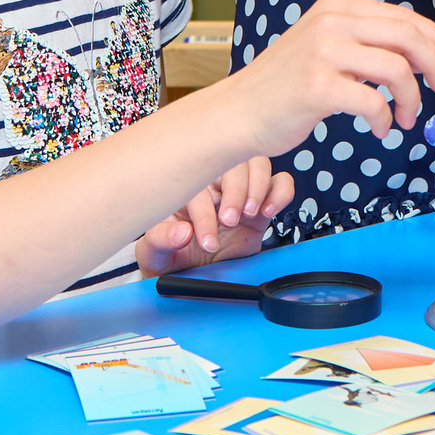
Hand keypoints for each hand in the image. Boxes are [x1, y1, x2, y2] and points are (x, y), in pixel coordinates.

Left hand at [136, 155, 294, 274]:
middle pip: (230, 160)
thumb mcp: (154, 255)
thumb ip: (160, 242)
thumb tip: (181, 232)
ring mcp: (239, 190)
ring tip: (249, 213)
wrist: (192, 274)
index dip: (205, 214)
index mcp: (183, 189)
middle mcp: (211, 183)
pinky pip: (280, 182)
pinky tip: (268, 211)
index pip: (198, 186)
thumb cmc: (170, 258)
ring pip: (257, 164)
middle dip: (234, 191)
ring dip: (257, 187)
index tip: (208, 241)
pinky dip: (280, 192)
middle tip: (230, 222)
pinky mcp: (261, 203)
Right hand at [225, 0, 434, 154]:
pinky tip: (382, 128)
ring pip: (397, 70)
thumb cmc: (286, 86)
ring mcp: (323, 53)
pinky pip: (374, 103)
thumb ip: (365, 42)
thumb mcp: (325, 46)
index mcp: (337, 7)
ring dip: (412, 100)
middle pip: (408, 36)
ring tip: (406, 118)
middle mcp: (331, 22)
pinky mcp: (318, 87)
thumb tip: (422, 52)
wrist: (239, 112)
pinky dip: (387, 120)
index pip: (403, 17)